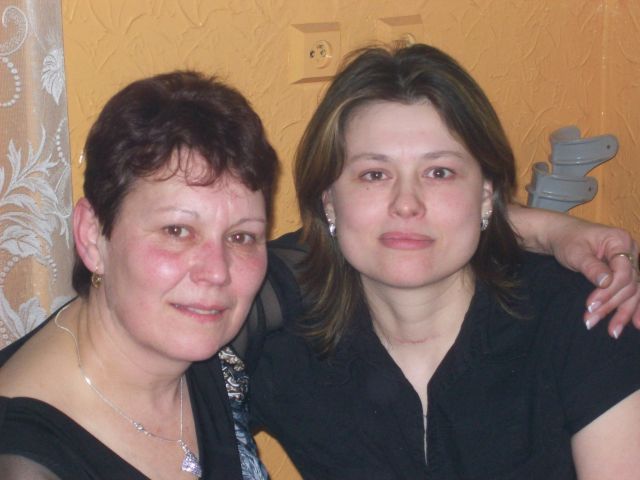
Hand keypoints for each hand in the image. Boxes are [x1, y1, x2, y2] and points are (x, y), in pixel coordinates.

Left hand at [548, 219, 639, 336]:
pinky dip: (633, 308)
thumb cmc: (566, 240)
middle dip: (610, 306)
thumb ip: (591, 267)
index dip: (608, 292)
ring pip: (633, 292)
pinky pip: (633, 292)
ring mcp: (630, 262)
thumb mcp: (575, 252)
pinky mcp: (624, 272)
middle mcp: (631, 251)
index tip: (589, 306)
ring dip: (622, 313)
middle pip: (629, 285)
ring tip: (612, 332)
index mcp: (620, 241)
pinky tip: (636, 324)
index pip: (623, 273)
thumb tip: (606, 282)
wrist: (561, 234)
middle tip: (590, 321)